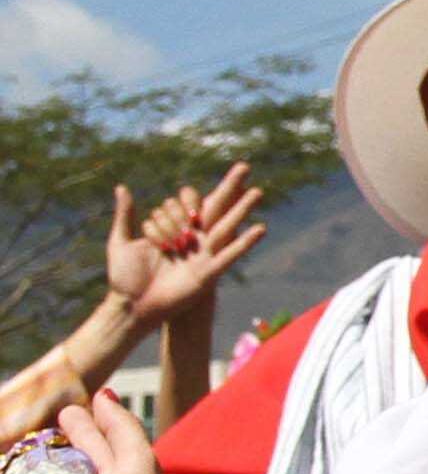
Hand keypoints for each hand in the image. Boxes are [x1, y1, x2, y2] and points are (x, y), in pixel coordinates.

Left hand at [103, 163, 266, 329]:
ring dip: (242, 208)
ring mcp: (203, 254)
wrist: (133, 306)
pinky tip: (260, 229)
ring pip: (226, 226)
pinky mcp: (209, 271)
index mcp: (174, 231)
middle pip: (215, 208)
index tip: (161, 226)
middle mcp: (193, 240)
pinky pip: (230, 254)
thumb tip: (123, 188)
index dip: (177, 206)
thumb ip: (125, 215)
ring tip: (258, 191)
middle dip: (230, 187)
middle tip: (244, 167)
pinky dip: (245, 242)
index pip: (185, 205)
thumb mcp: (121, 241)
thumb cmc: (126, 278)